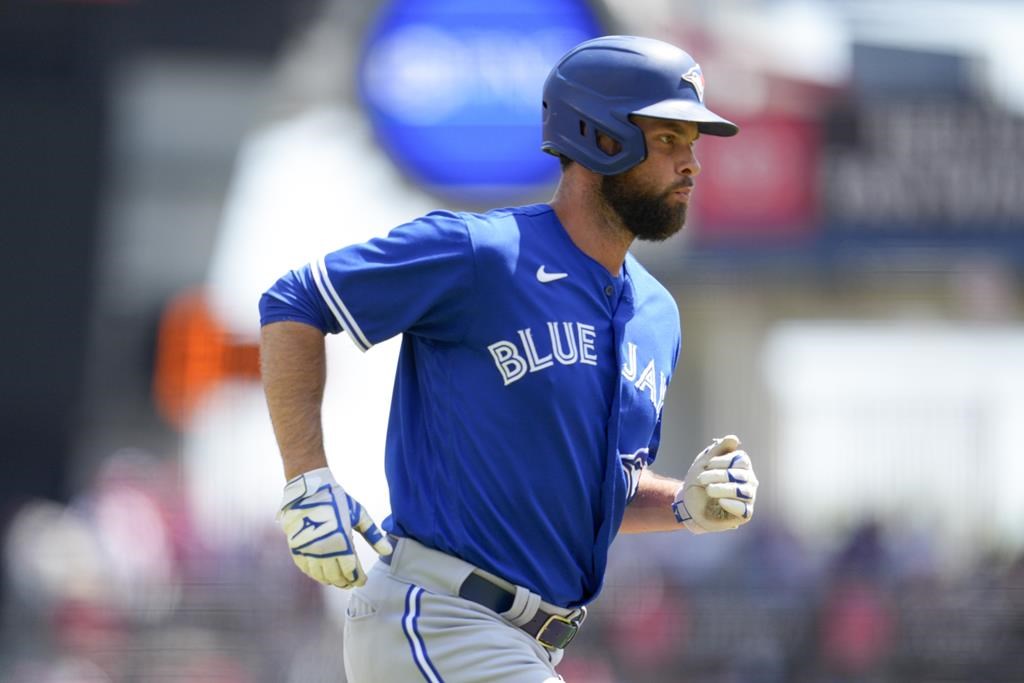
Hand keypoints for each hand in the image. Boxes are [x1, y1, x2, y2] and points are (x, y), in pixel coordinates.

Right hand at [278, 467, 391, 586]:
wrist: (307, 490)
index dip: (358, 579)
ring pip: (321, 577)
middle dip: (346, 582)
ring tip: (340, 580)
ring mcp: (308, 551)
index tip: (363, 580)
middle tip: (352, 582)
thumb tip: (387, 551)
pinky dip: (317, 575)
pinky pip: (307, 570)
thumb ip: (373, 535)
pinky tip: (323, 574)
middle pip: (336, 577)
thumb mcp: (359, 515)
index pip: (352, 570)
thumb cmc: (336, 500)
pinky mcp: (297, 549)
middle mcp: (324, 550)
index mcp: (341, 541)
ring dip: (332, 581)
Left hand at [672, 435, 757, 533]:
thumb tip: (733, 439)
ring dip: (723, 489)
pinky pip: (745, 510)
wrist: (688, 504)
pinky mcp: (744, 514)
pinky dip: (732, 504)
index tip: (707, 465)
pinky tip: (721, 501)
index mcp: (742, 466)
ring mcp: (748, 498)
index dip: (723, 461)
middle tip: (702, 479)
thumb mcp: (704, 462)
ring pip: (744, 492)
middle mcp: (749, 481)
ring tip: (709, 490)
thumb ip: (719, 449)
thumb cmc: (699, 481)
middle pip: (742, 475)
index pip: (742, 460)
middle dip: (719, 476)